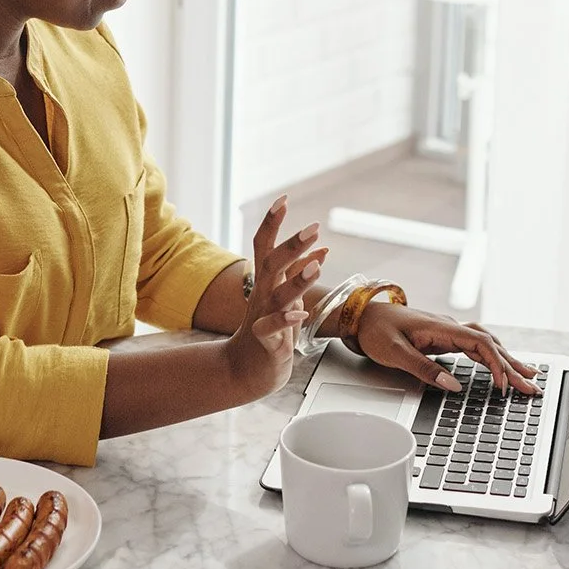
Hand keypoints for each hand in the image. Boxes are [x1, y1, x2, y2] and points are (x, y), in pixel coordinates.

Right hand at [224, 198, 327, 400]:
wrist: (247, 369)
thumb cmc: (270, 331)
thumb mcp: (287, 299)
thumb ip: (300, 273)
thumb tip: (321, 248)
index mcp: (266, 281)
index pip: (264, 245)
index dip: (272, 222)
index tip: (283, 199)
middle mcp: (261, 295)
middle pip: (272, 264)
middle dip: (291, 245)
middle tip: (313, 228)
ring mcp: (261, 316)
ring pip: (278, 295)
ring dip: (296, 281)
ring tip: (316, 267)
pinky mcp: (265, 340)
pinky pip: (272, 328)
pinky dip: (285, 320)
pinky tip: (299, 314)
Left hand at [355, 305, 538, 393]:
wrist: (360, 315)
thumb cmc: (375, 331)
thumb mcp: (395, 353)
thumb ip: (424, 369)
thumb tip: (453, 386)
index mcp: (440, 328)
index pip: (480, 344)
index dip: (497, 365)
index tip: (505, 386)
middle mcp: (449, 327)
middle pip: (489, 345)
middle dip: (513, 366)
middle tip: (532, 386)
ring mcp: (447, 331)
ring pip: (485, 344)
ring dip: (506, 360)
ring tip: (527, 376)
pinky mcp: (443, 337)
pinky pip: (475, 346)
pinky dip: (492, 356)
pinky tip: (500, 365)